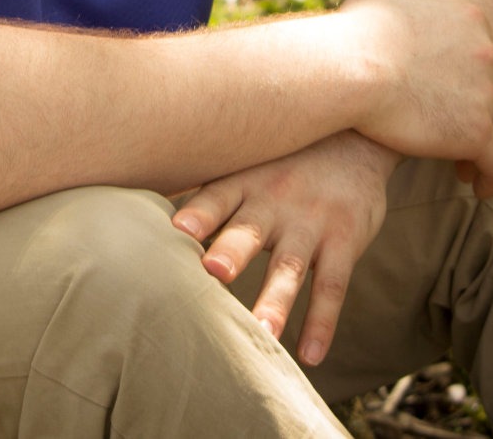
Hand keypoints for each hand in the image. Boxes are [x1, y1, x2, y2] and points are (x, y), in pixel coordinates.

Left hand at [172, 131, 397, 366]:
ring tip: (261, 335)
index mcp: (245, 181)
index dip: (198, 213)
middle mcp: (275, 201)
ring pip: (291, 266)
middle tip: (213, 272)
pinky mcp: (343, 241)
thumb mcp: (247, 160)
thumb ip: (205, 186)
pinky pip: (333, 286)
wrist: (355, 136)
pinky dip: (322, 322)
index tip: (176, 230)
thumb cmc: (282, 158)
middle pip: (249, 230)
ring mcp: (311, 222)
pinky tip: (311, 355)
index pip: (217, 196)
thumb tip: (138, 199)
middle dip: (231, 251)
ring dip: (276, 301)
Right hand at [342, 0, 492, 196]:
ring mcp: (485, 94)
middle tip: (467, 135)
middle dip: (491, 116)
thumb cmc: (352, 38)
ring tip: (469, 166)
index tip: (464, 100)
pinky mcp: (477, 132)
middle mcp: (486, 54)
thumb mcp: (375, 5)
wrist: (348, 67)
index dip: (483, 82)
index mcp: (470, 20)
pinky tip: (477, 186)